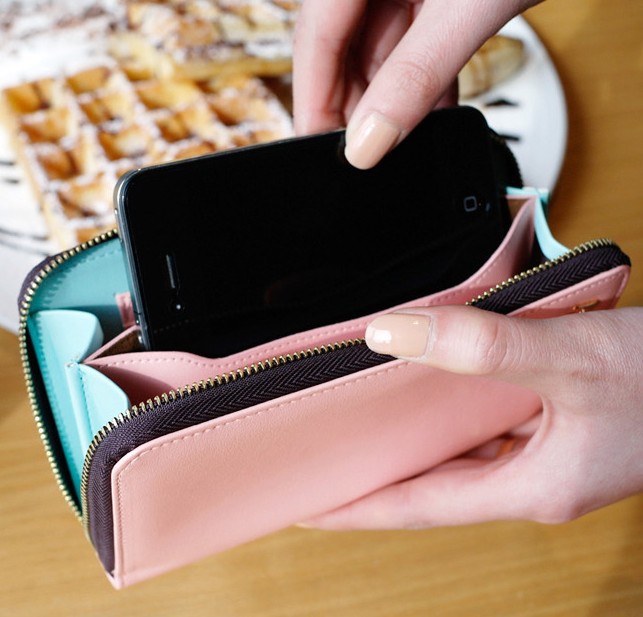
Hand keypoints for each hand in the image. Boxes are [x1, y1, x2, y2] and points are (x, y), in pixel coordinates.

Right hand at [293, 0, 540, 168]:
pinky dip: (419, 82)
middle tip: (369, 158)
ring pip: (373, 53)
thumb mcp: (468, 10)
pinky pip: (406, 46)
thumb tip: (371, 142)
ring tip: (407, 140)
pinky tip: (433, 112)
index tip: (322, 154)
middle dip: (356, 107)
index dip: (313, 103)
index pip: (315, 38)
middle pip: (339, 50)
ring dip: (392, 100)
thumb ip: (417, 77)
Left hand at [303, 306, 642, 528]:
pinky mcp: (556, 431)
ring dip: (412, 448)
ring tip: (362, 432)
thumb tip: (390, 334)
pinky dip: (450, 419)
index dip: (355, 506)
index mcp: (529, 488)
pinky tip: (434, 396)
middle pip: (431, 489)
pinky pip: (486, 433)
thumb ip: (481, 344)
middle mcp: (531, 481)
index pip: (415, 507)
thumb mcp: (569, 357)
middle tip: (322, 463)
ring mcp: (546, 459)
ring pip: (459, 460)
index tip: (304, 503)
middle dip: (375, 479)